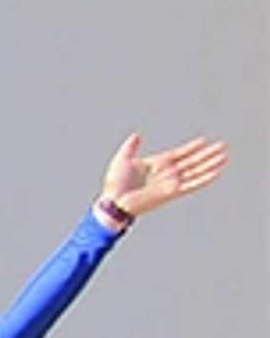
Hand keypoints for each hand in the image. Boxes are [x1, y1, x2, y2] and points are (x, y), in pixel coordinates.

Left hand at [99, 134, 227, 219]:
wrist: (112, 202)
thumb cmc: (114, 185)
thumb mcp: (122, 160)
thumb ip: (130, 147)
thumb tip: (136, 135)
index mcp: (157, 164)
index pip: (179, 154)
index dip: (191, 148)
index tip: (204, 140)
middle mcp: (167, 174)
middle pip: (192, 162)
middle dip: (207, 154)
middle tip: (223, 146)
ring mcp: (170, 183)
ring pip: (196, 172)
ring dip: (210, 165)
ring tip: (224, 157)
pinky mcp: (171, 192)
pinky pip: (192, 184)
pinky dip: (204, 179)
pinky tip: (216, 172)